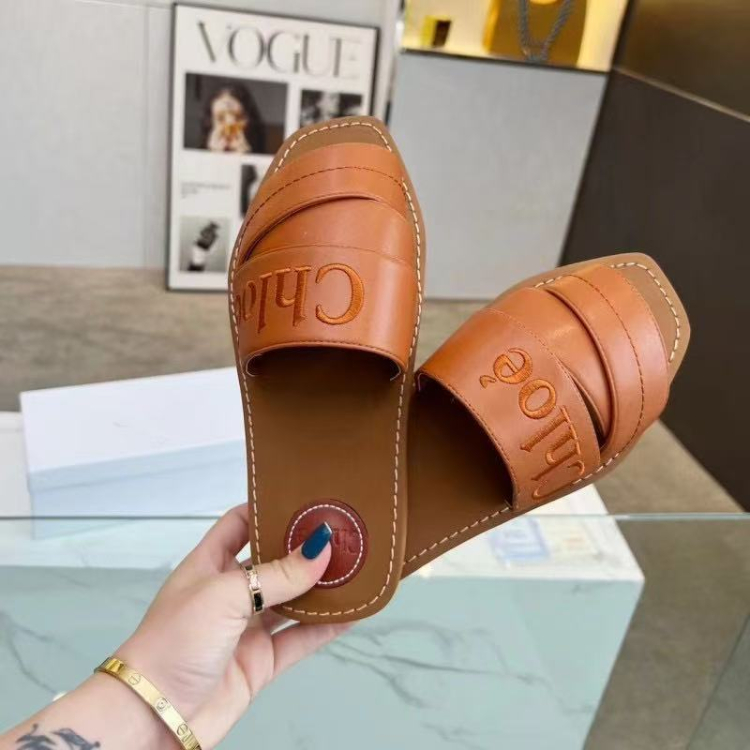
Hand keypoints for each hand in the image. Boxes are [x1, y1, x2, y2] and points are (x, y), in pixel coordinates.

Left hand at [117, 504, 346, 748]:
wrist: (155, 715)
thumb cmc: (176, 640)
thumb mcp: (225, 594)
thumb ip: (278, 574)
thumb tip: (321, 548)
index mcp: (209, 563)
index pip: (240, 523)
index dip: (268, 509)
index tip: (304, 500)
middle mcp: (230, 591)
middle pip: (273, 561)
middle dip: (303, 549)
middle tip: (341, 532)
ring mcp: (246, 627)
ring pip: (292, 600)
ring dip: (320, 587)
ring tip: (355, 567)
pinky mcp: (261, 661)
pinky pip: (300, 639)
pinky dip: (325, 628)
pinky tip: (352, 613)